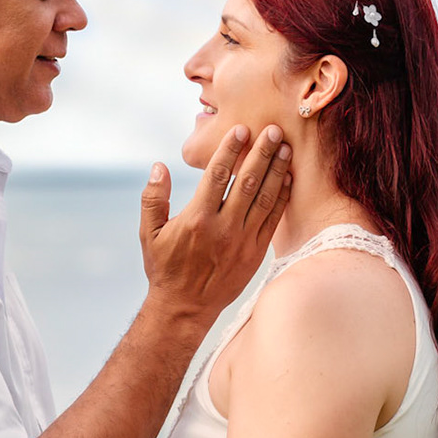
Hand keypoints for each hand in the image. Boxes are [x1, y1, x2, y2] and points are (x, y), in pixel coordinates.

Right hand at [139, 125, 292, 321]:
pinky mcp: (256, 253)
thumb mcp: (149, 234)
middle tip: (273, 130)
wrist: (185, 307)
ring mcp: (242, 241)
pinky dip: (281, 196)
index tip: (241, 129)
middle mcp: (223, 228)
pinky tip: (287, 178)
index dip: (230, 150)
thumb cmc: (164, 268)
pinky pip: (273, 219)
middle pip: (247, 182)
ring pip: (264, 198)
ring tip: (285, 148)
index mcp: (196, 219)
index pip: (217, 176)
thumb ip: (153, 198)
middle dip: (261, 153)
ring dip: (276, 171)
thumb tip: (159, 167)